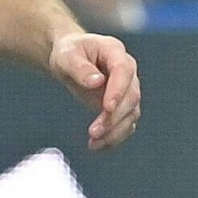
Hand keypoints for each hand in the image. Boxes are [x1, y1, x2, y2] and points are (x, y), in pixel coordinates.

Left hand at [49, 31, 139, 150]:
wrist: (70, 60)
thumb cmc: (69, 52)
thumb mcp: (67, 55)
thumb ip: (79, 67)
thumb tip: (96, 82)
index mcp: (115, 52)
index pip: (123, 71)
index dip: (118, 90)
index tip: (106, 107)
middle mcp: (127, 71)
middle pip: (131, 97)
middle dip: (114, 117)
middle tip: (94, 131)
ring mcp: (127, 89)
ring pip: (131, 114)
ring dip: (115, 131)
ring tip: (94, 142)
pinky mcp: (122, 106)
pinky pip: (125, 124)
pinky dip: (114, 137)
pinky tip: (97, 145)